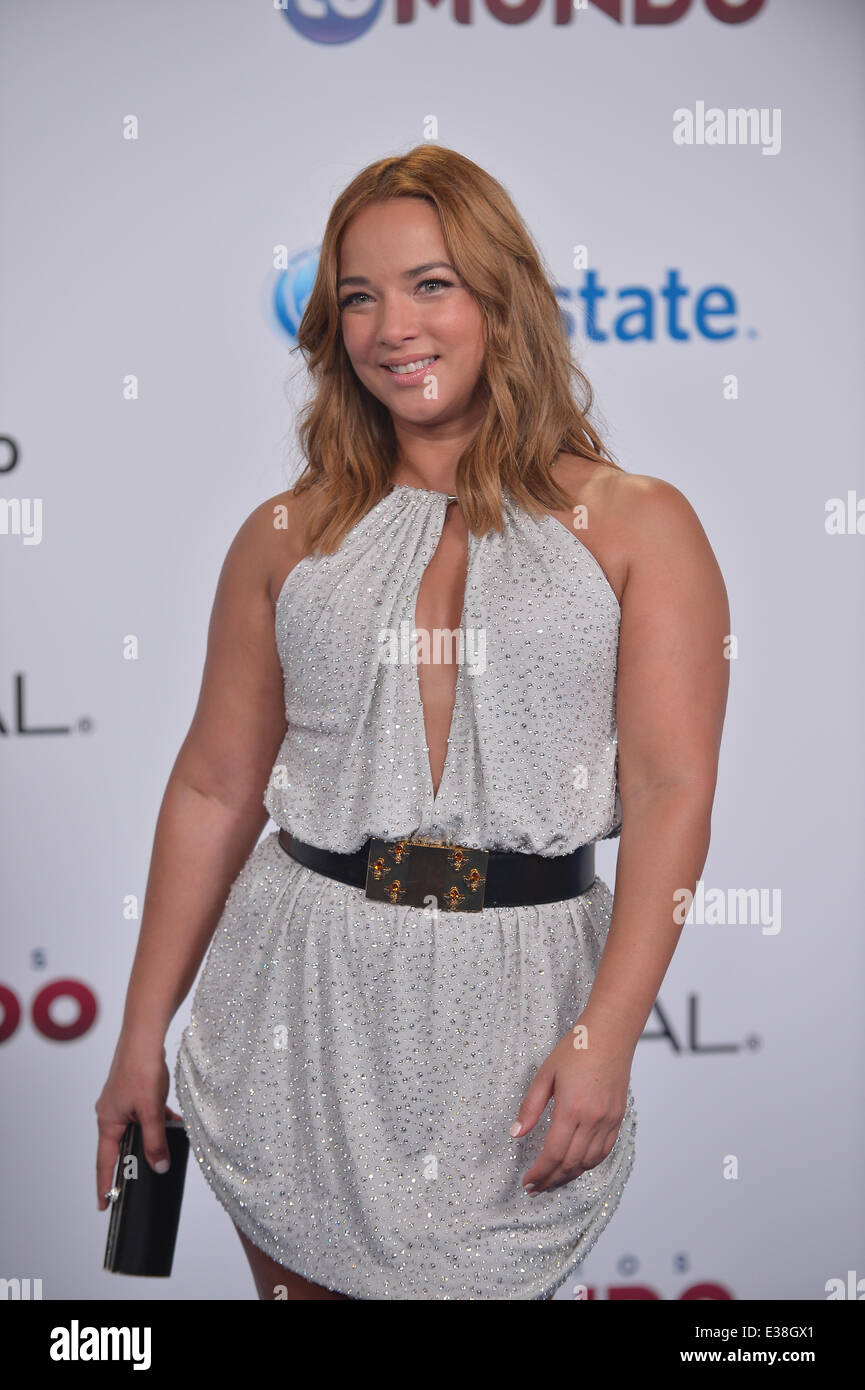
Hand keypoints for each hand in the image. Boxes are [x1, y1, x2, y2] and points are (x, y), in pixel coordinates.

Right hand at [95, 1034, 183, 1210]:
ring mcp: (122, 1102)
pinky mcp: (134, 1092)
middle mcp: (110, 1113)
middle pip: (120, 1147)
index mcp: (108, 1121)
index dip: (105, 1185)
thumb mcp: (151, 1111)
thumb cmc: (142, 1069)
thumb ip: (155, 1141)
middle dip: (132, 1162)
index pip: (105, 1162)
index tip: (105, 1206)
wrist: (145, 1036)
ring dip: (149, 1138)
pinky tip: (172, 1121)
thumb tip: (158, 1167)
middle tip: (139, 1184)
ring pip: (135, 1130)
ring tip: (162, 1151)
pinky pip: (144, 1115)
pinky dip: (156, 1121)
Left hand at [509, 1012, 632, 1196]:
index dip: (539, 1173)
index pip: (553, 1154)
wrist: (610, 1034)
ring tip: (552, 1181)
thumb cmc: (576, 1049)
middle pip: (570, 1163)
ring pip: (588, 1162)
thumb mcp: (545, 1074)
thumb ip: (530, 1107)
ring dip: (569, 1176)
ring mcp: (609, 1121)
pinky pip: (604, 1151)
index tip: (527, 1183)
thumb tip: (516, 1133)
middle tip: (535, 1189)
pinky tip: (576, 1167)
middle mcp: (593, 1120)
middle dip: (551, 1180)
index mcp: (571, 1109)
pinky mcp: (618, 1118)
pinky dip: (589, 1165)